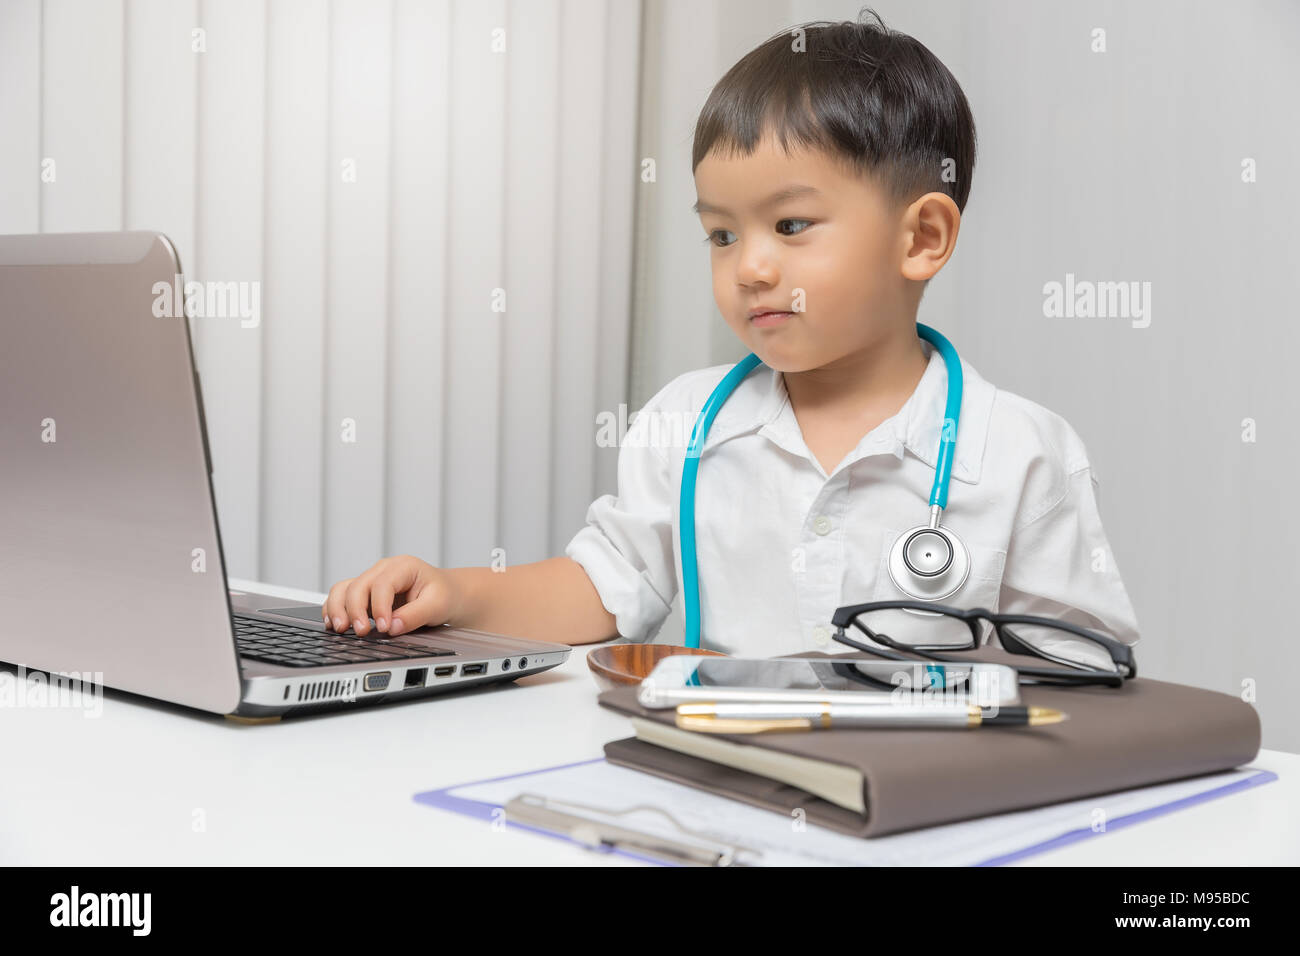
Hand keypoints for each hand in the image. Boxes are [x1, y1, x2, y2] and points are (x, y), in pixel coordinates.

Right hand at [321, 555, 457, 636]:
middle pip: (358, 585)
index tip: (385, 628)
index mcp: (403, 566)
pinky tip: (334, 625)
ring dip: (338, 609)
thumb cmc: (443, 595)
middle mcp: (383, 570)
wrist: (446, 594)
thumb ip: (415, 615)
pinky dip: (334, 609)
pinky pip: (341, 597)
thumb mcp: (438, 604)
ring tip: (340, 629)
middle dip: (355, 610)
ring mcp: (371, 580)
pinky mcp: (365, 594)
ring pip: (343, 589)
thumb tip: (392, 628)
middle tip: (362, 632)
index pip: (383, 584)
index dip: (380, 607)